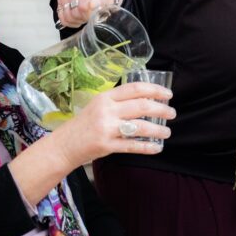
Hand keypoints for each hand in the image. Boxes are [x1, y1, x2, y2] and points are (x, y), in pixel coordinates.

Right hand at [50, 81, 174, 168]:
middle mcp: (106, 110)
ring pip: (140, 126)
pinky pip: (132, 146)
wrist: (64, 145)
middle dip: (161, 109)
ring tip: (167, 132)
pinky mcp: (106, 145)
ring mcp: (106, 128)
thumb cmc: (84, 124)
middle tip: (172, 113)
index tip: (168, 94)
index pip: (135, 88)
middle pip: (142, 106)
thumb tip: (146, 99)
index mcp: (105, 97)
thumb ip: (118, 102)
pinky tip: (157, 147)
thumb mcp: (98, 106)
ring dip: (158, 130)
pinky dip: (147, 147)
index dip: (155, 90)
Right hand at [55, 0, 123, 28]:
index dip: (89, 14)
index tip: (96, 15)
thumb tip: (93, 5)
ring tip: (86, 16)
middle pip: (73, 11)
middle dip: (84, 17)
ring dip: (77, 20)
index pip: (83, 5)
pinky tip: (78, 18)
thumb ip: (105, 0)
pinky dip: (69, 21)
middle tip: (92, 15)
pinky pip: (61, 15)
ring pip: (66, 14)